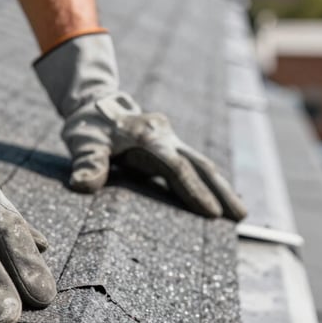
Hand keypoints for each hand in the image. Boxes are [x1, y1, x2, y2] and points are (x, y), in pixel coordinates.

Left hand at [34, 32, 245, 220]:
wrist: (94, 105)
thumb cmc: (88, 127)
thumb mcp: (83, 142)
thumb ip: (86, 162)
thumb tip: (81, 185)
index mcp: (148, 135)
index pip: (175, 166)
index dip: (192, 189)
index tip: (210, 213)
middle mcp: (165, 136)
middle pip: (199, 165)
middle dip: (220, 191)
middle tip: (240, 217)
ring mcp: (169, 142)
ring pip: (200, 165)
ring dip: (220, 189)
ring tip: (239, 214)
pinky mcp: (168, 149)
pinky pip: (191, 167)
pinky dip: (206, 184)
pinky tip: (218, 201)